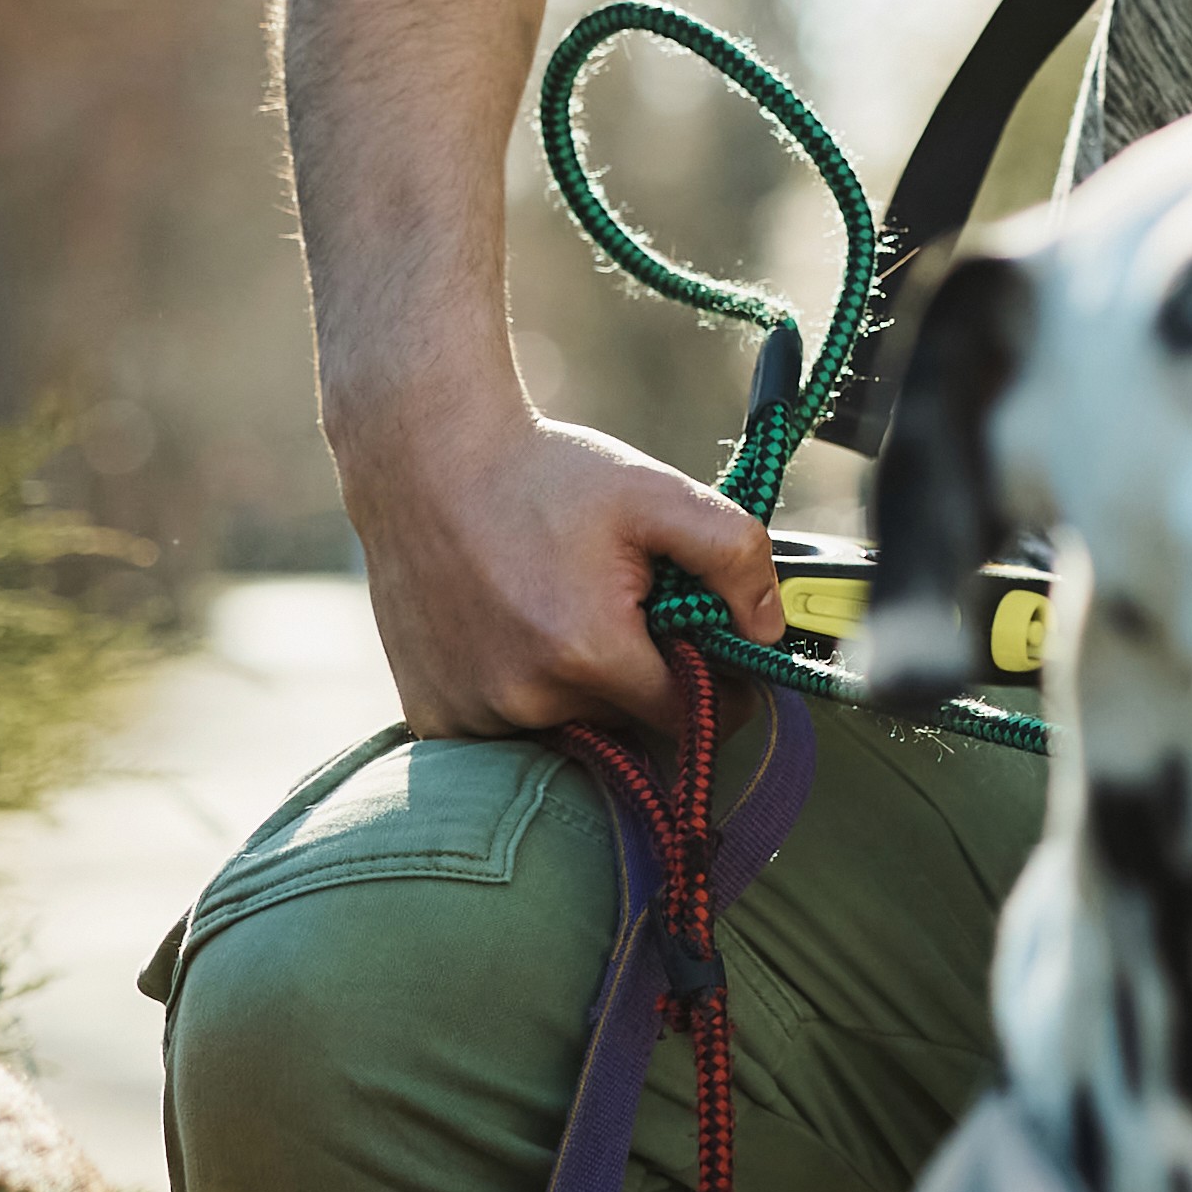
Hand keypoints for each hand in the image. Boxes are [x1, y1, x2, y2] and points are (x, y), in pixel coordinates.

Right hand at [338, 391, 782, 737]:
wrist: (423, 459)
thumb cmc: (544, 475)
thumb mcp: (659, 495)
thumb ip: (735, 557)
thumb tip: (768, 631)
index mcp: (589, 657)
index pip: (688, 720)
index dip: (718, 693)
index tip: (716, 661)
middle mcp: (525, 702)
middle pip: (626, 725)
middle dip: (646, 684)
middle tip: (631, 617)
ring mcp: (471, 714)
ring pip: (566, 731)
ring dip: (582, 694)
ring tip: (565, 616)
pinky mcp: (432, 714)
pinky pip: (505, 732)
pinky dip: (524, 699)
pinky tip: (516, 636)